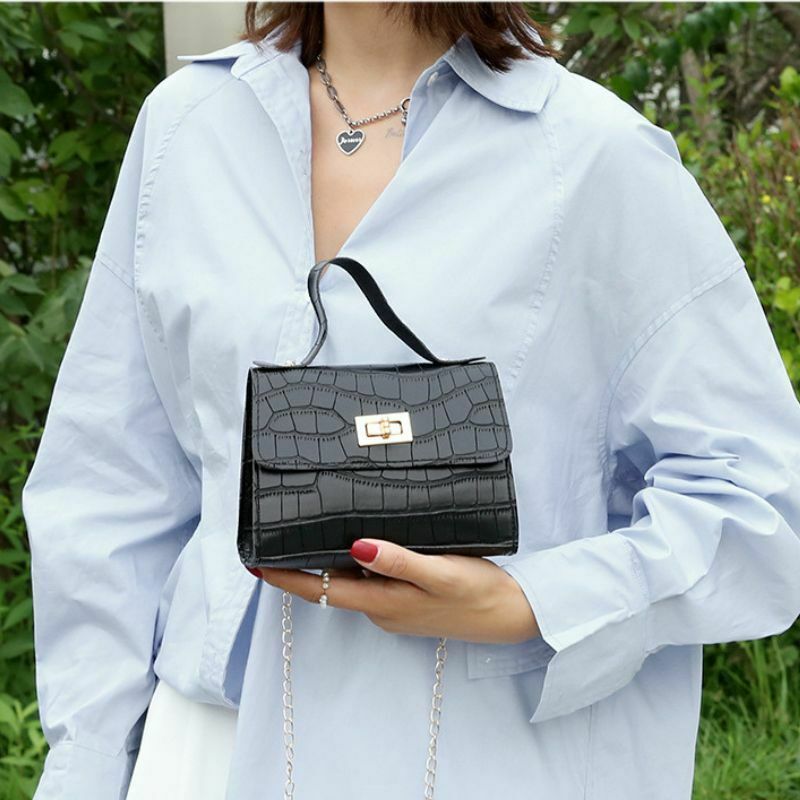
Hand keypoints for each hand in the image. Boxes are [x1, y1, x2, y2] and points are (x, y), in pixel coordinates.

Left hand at [252, 539, 540, 643]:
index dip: (284, 578)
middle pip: (329, 586)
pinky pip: (371, 581)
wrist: (511, 616)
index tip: (255, 563)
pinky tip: (361, 542)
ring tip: (309, 532)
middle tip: (276, 538)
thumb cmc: (478, 593)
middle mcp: (381, 608)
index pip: (320, 590)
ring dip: (327, 563)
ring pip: (350, 582)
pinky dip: (355, 563)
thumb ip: (398, 561)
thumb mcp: (439, 573)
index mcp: (381, 602)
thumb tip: (356, 547)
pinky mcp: (409, 601)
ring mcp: (395, 606)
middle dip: (299, 566)